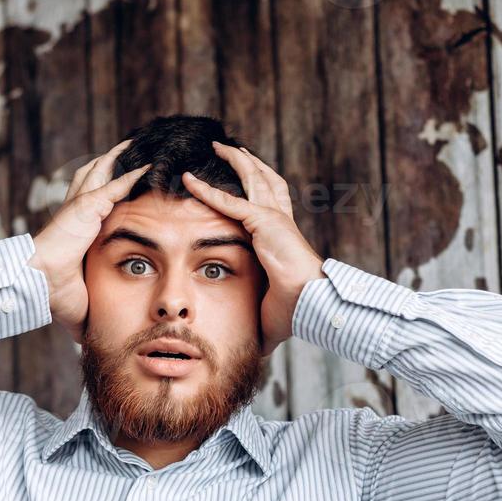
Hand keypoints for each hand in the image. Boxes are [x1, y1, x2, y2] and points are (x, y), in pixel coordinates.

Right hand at [30, 140, 150, 344]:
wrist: (39, 284)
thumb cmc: (55, 296)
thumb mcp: (80, 305)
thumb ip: (89, 316)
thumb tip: (91, 345)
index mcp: (77, 230)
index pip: (96, 203)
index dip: (108, 190)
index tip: (123, 186)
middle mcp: (78, 212)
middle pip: (96, 177)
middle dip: (113, 162)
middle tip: (132, 150)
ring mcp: (83, 206)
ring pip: (103, 172)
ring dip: (121, 159)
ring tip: (140, 144)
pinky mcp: (88, 206)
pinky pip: (116, 183)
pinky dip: (133, 173)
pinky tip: (151, 163)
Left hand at [182, 142, 323, 356]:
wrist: (312, 303)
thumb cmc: (297, 311)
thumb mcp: (270, 313)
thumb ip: (258, 322)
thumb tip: (252, 353)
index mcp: (282, 236)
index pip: (269, 204)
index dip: (257, 188)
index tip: (245, 179)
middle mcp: (280, 220)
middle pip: (264, 180)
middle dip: (248, 163)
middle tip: (231, 149)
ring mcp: (273, 218)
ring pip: (252, 178)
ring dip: (233, 161)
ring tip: (217, 147)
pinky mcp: (263, 222)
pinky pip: (229, 202)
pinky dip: (208, 190)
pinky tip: (189, 180)